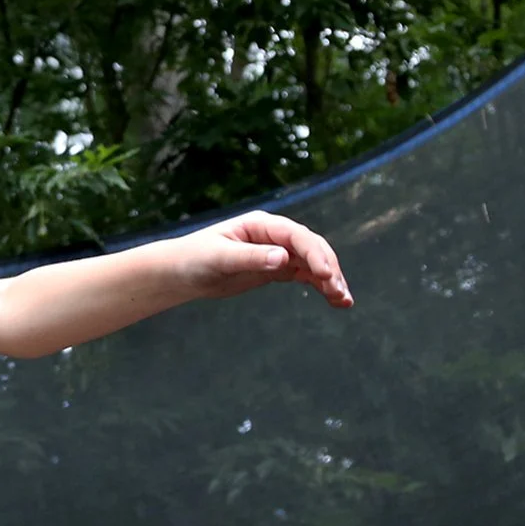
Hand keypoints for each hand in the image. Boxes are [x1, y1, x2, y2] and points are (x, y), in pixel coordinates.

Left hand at [176, 210, 352, 308]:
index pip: (295, 236)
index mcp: (260, 224)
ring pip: (312, 263)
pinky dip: (320, 286)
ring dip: (330, 279)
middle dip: (327, 268)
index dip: (313, 253)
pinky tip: (335, 301)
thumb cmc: (194, 258)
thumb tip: (283, 258)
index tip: (324, 274)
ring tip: (344, 301)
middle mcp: (273, 235)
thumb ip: (250, 258)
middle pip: (311, 248)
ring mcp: (276, 251)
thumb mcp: (219, 258)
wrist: (180, 272)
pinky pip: (304, 275)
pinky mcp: (275, 269)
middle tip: (338, 291)